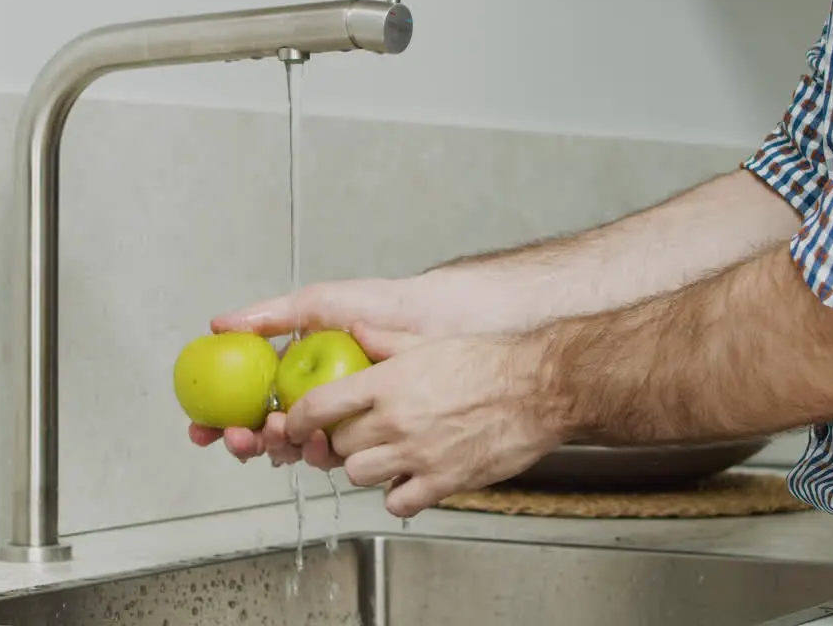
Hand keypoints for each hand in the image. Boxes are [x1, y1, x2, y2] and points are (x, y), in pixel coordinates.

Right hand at [188, 278, 426, 467]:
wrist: (435, 320)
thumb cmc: (381, 306)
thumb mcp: (318, 303)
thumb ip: (270, 316)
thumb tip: (218, 324)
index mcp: (291, 371)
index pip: (245, 402)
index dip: (218, 420)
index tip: (201, 428)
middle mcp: (310, 399)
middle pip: (263, 433)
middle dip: (244, 442)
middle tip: (240, 436)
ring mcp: (336, 419)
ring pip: (294, 448)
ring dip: (277, 447)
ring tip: (279, 430)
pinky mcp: (366, 436)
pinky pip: (334, 455)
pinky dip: (317, 454)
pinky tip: (316, 443)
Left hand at [284, 324, 566, 517]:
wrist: (538, 389)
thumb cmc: (489, 363)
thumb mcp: (427, 340)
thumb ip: (384, 338)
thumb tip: (354, 330)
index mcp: (388, 383)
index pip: (319, 406)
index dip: (298, 419)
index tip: (295, 423)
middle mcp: (397, 420)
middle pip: (337, 444)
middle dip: (338, 441)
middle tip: (353, 434)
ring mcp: (418, 454)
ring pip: (359, 475)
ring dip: (365, 467)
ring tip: (383, 454)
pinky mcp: (443, 481)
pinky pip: (398, 503)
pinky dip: (398, 495)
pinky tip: (409, 479)